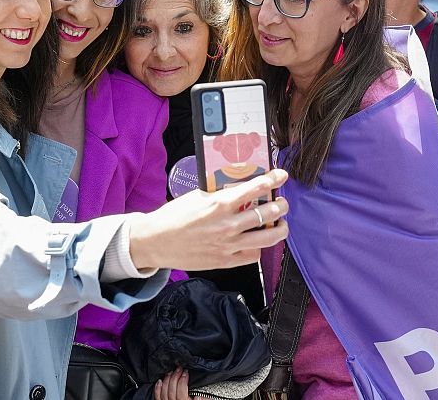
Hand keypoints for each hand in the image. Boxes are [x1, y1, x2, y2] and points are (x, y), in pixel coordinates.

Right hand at [130, 169, 289, 270]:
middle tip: (282, 202)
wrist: (156, 241)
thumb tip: (240, 188)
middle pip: (269, 213)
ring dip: (280, 228)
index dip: (274, 180)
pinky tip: (256, 241)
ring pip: (268, 237)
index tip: (281, 176)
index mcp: (220, 203)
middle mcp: (228, 224)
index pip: (256, 188)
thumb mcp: (197, 196)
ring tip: (281, 224)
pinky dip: (259, 247)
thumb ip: (220, 194)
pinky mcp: (226, 261)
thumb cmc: (173, 217)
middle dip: (281, 205)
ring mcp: (229, 245)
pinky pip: (254, 255)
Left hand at [155, 368, 193, 399]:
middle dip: (175, 376)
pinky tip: (160, 381)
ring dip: (167, 380)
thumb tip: (198, 397)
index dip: (183, 380)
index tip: (186, 372)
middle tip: (179, 369)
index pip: (181, 391)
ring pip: (164, 392)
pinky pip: (158, 397)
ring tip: (171, 372)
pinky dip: (157, 388)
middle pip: (172, 389)